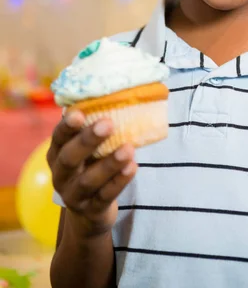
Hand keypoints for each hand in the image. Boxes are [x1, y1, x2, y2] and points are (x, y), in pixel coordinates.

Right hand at [47, 111, 136, 236]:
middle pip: (69, 159)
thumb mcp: (88, 149)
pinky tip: (132, 167)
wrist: (90, 211)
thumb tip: (120, 93)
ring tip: (128, 148)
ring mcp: (74, 195)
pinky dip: (119, 182)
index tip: (79, 113)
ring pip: (88, 181)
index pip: (58, 138)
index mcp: (57, 154)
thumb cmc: (92, 166)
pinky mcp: (91, 210)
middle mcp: (61, 175)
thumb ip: (96, 127)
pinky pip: (105, 196)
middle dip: (88, 140)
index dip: (67, 126)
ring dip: (109, 164)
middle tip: (108, 124)